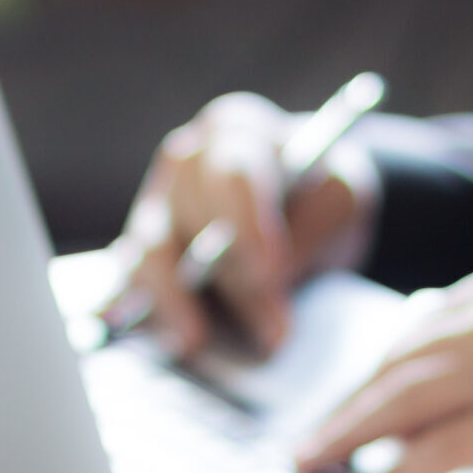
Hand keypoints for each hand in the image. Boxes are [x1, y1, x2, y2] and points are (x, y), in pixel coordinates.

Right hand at [110, 92, 360, 356]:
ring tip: (197, 342)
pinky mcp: (143, 251)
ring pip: (149, 250)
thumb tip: (268, 283)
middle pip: (192, 217)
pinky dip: (150, 312)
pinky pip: (133, 282)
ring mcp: (157, 204)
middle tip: (273, 331)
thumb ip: (308, 233)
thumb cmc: (320, 196)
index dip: (247, 224)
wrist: (304, 209)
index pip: (233, 173)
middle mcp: (186, 160)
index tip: (269, 271)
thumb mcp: (340, 201)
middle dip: (231, 279)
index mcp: (237, 131)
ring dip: (174, 300)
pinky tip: (173, 342)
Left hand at [294, 262, 472, 472]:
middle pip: (400, 363)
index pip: (411, 334)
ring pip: (407, 399)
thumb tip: (403, 352)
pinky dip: (394, 470)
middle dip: (347, 408)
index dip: (366, 381)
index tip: (334, 413)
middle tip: (306, 445)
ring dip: (350, 436)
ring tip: (314, 465)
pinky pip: (442, 446)